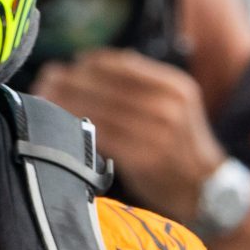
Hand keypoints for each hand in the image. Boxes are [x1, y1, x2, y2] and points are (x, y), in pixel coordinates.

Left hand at [32, 50, 226, 223]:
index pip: (122, 64)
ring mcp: (158, 131)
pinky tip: (59, 125)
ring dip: (66, 102)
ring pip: (99, 109)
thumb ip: (140, 83)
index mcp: (174, 85)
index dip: (87, 64)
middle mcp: (168, 104)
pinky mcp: (144, 158)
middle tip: (44, 79)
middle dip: (69, 81)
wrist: (206, 188)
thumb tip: (90, 61)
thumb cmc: (178, 144)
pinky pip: (102, 137)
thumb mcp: (174, 104)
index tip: (64, 66)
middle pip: (106, 85)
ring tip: (43, 98)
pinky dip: (78, 128)